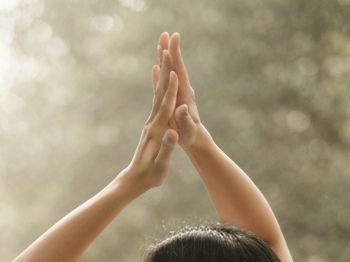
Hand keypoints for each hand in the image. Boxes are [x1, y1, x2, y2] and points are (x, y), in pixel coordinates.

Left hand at [119, 47, 178, 192]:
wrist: (134, 180)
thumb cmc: (150, 176)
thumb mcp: (161, 166)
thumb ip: (166, 149)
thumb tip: (171, 133)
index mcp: (156, 131)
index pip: (165, 108)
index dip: (171, 91)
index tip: (175, 73)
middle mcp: (152, 123)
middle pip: (160, 94)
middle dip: (165, 73)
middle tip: (167, 51)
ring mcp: (150, 123)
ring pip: (158, 95)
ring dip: (162, 75)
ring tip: (164, 55)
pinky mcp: (151, 125)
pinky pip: (157, 101)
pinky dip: (160, 87)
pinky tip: (159, 77)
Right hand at [152, 31, 202, 148]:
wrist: (195, 140)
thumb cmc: (190, 136)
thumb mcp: (187, 130)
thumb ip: (184, 119)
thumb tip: (182, 108)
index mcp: (184, 95)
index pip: (178, 71)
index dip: (175, 55)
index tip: (173, 39)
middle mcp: (181, 91)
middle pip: (173, 67)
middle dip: (169, 50)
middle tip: (165, 33)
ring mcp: (176, 94)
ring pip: (168, 73)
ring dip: (164, 58)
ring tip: (160, 43)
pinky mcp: (171, 100)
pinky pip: (163, 84)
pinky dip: (159, 75)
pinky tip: (155, 67)